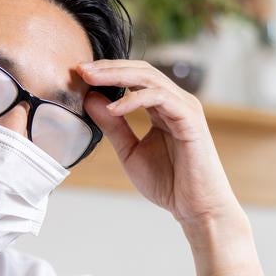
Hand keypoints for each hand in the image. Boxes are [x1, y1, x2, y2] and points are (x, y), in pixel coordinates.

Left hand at [78, 59, 241, 227]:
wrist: (196, 208)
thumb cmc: (169, 183)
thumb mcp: (130, 151)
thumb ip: (112, 126)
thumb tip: (90, 99)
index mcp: (163, 107)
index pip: (134, 77)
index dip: (107, 72)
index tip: (79, 75)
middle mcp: (176, 101)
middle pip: (141, 70)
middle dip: (109, 68)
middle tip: (81, 70)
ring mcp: (185, 107)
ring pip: (150, 78)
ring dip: (117, 76)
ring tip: (91, 80)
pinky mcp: (191, 118)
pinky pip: (160, 98)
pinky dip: (134, 100)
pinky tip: (113, 109)